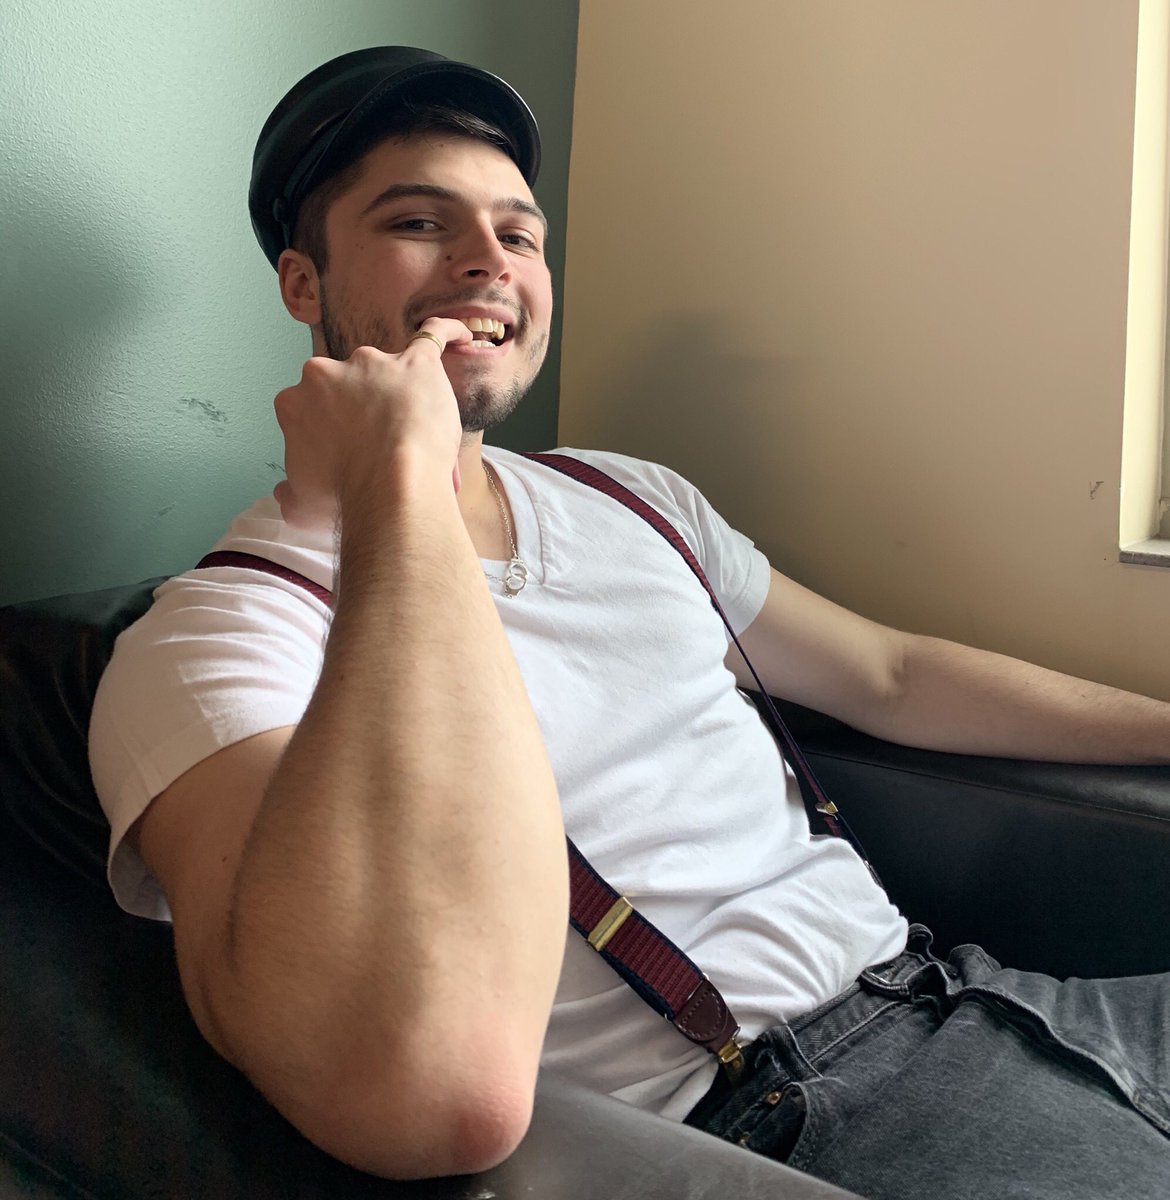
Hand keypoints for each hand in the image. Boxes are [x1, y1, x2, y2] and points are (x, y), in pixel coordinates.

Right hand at [272, 318, 473, 529]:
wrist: (389, 487)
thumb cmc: (346, 497)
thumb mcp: (301, 505)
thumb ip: (291, 492)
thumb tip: (286, 492)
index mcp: (296, 401)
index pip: (313, 409)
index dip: (331, 435)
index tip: (347, 456)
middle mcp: (327, 373)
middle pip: (346, 387)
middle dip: (361, 414)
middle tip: (380, 449)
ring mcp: (372, 364)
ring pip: (385, 373)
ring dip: (399, 396)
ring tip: (418, 434)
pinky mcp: (415, 363)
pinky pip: (432, 337)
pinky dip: (447, 334)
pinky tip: (462, 335)